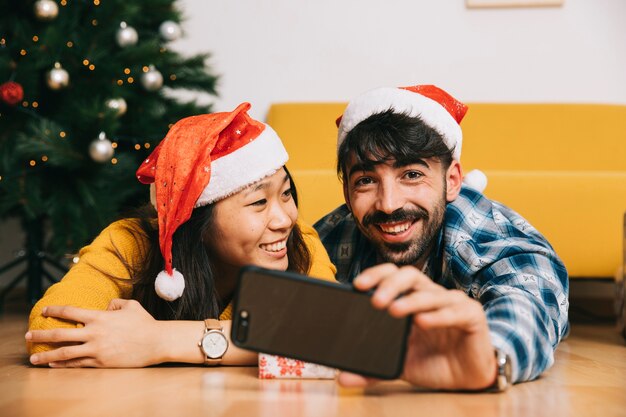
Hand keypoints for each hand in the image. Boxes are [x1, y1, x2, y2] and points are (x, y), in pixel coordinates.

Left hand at [26, 299, 163, 367]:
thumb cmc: (145, 323)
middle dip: (41, 334)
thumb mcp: (130, 306)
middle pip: (60, 334)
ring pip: (64, 353)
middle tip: (28, 335)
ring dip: (46, 355)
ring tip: (33, 358)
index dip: (55, 310)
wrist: (156, 342)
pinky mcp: (101, 362)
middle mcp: (94, 333)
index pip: (70, 312)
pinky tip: (53, 365)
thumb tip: (106, 306)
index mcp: (100, 317)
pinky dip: (63, 365)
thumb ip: (115, 303)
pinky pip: (77, 364)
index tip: (44, 310)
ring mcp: (96, 349)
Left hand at [338, 264, 495, 389]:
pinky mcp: (471, 315)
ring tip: (394, 311)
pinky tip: (423, 321)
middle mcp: (430, 294)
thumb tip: (343, 379)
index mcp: (411, 298)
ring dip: (412, 301)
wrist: (466, 378)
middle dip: (391, 285)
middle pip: (409, 276)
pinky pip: (454, 311)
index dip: (376, 275)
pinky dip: (438, 316)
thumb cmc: (433, 362)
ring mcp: (451, 302)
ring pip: (430, 293)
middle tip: (375, 301)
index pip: (392, 275)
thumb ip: (373, 369)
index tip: (358, 285)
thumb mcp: (399, 365)